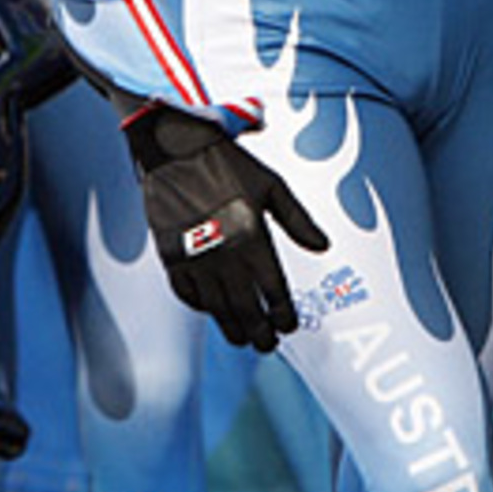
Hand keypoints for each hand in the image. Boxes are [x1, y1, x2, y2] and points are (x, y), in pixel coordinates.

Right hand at [122, 101, 328, 351]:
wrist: (175, 146)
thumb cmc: (226, 163)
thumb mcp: (271, 185)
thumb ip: (298, 220)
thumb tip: (323, 246)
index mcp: (252, 236)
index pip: (274, 292)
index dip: (283, 315)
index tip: (288, 326)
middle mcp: (223, 253)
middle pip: (246, 309)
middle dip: (260, 333)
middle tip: (267, 345)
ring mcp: (193, 257)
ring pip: (216, 308)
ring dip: (232, 328)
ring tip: (242, 339)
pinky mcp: (169, 255)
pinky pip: (187, 294)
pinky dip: (201, 308)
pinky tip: (211, 311)